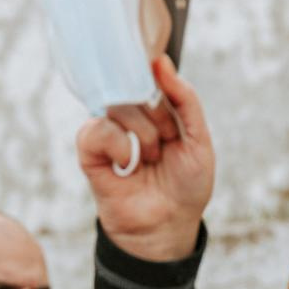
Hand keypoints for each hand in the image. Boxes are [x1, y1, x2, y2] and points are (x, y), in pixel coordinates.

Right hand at [77, 56, 213, 262]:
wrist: (169, 227)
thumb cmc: (186, 187)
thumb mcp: (199, 138)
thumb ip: (185, 98)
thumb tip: (160, 61)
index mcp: (154, 110)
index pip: (150, 76)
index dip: (164, 93)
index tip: (176, 124)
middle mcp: (129, 117)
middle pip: (134, 87)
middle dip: (158, 116)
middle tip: (167, 143)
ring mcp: (108, 133)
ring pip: (117, 106)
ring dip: (142, 134)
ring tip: (150, 159)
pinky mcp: (90, 153)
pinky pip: (96, 129)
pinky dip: (117, 145)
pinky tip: (129, 164)